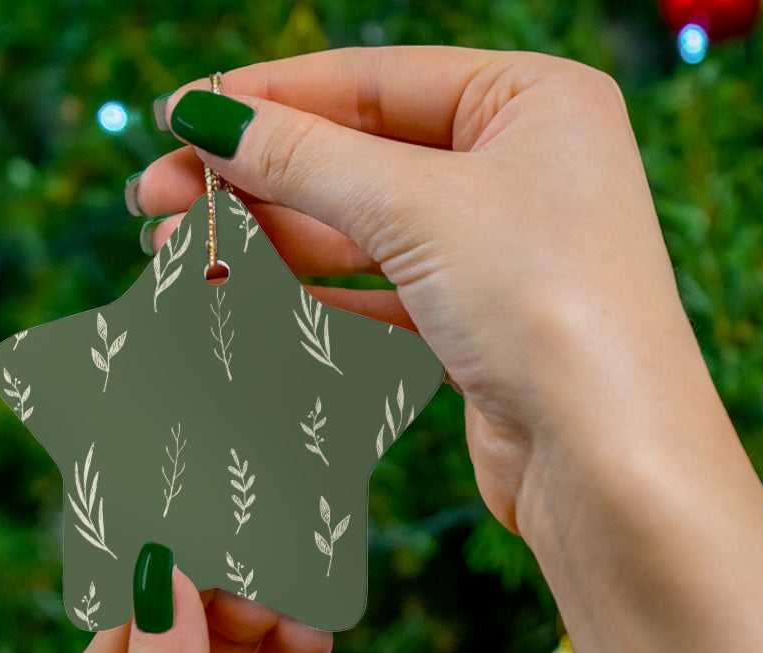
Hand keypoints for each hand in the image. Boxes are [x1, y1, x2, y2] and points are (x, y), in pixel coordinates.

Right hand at [134, 46, 698, 536]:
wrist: (608, 463)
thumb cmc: (545, 306)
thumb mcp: (418, 208)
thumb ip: (305, 158)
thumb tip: (204, 116)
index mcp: (533, 99)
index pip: (371, 80)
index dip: (266, 98)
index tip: (176, 117)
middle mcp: (523, 166)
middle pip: (359, 155)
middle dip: (255, 177)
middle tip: (154, 200)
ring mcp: (501, 249)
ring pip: (362, 228)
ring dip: (270, 239)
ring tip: (178, 254)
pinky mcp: (479, 324)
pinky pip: (379, 290)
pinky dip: (312, 292)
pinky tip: (244, 295)